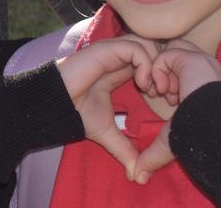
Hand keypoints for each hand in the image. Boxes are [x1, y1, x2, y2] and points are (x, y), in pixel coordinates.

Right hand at [57, 37, 157, 179]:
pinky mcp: (107, 49)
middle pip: (151, 47)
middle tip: (162, 91)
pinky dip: (145, 64)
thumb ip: (124, 149)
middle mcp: (118, 57)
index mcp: (119, 70)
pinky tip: (142, 83)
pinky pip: (136, 48)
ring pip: (146, 43)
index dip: (160, 76)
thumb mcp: (108, 133)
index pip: (148, 61)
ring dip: (155, 65)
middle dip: (162, 67)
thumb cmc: (78, 113)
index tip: (162, 97)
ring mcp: (113, 51)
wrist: (58, 106)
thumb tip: (138, 176)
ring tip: (152, 87)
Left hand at [133, 39, 220, 183]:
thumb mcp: (174, 139)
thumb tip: (138, 177)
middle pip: (177, 55)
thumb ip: (155, 152)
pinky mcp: (192, 58)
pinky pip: (166, 55)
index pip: (183, 67)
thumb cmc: (199, 137)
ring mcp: (202, 61)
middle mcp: (208, 69)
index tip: (166, 97)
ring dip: (162, 71)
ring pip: (171, 52)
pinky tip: (165, 90)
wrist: (213, 130)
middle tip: (161, 92)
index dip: (170, 79)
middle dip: (165, 71)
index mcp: (209, 85)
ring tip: (163, 92)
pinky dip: (160, 71)